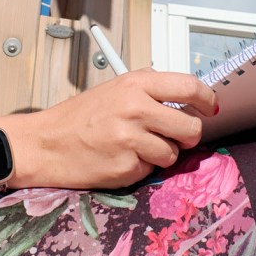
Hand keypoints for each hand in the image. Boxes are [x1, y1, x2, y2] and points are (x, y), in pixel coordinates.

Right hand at [2, 69, 218, 189]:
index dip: (207, 99)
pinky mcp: (126, 167)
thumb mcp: (113, 90)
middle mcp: (135, 109)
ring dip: (160, 155)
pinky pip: (151, 171)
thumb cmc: (77, 118)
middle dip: (187, 136)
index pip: (189, 86)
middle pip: (191, 127)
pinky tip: (120, 159)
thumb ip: (148, 91)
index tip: (211, 107)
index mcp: (134, 85)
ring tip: (135, 147)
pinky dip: (140, 168)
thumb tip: (187, 98)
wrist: (44, 144)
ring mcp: (131, 140)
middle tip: (174, 136)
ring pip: (173, 153)